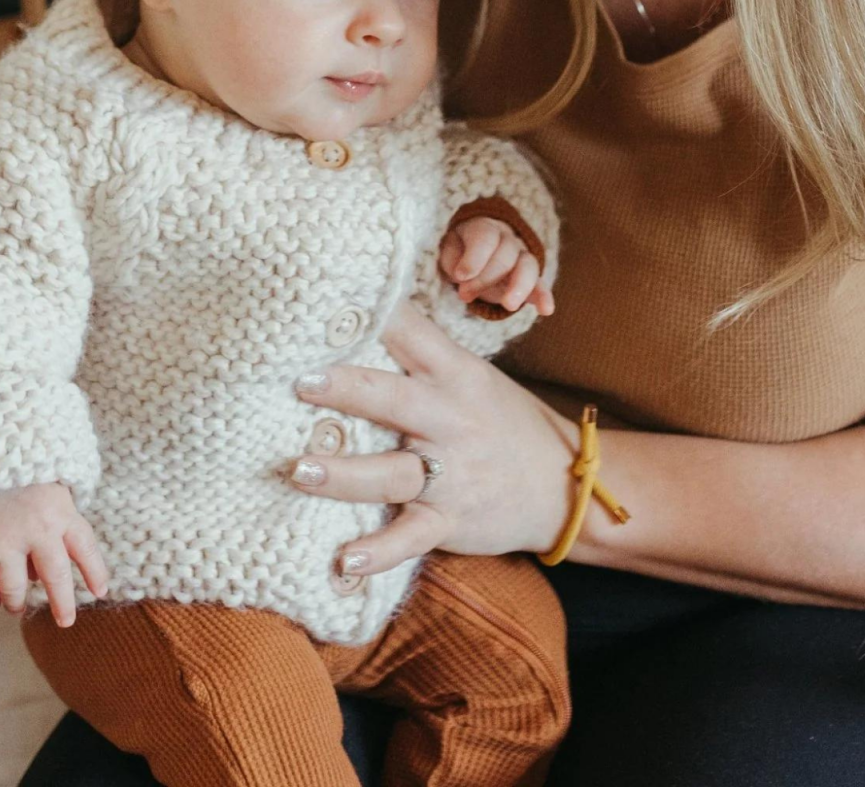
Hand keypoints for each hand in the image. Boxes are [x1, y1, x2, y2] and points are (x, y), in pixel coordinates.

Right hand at [0, 483, 108, 626]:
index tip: (101, 592)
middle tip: (66, 621)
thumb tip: (45, 571)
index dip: (95, 572)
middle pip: (56, 577)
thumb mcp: (52, 488)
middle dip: (63, 603)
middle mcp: (38, 530)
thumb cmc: (19, 475)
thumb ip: (59, 520)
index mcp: (61, 512)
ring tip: (17, 604)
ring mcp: (6, 543)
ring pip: (17, 591)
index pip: (85, 548)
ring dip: (17, 602)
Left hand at [292, 301, 576, 578]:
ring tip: (300, 470)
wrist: (565, 485)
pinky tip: (346, 562)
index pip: (412, 333)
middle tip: (300, 381)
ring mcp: (452, 474)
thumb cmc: (505, 421)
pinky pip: (410, 538)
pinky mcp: (450, 521)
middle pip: (394, 400)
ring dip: (344, 475)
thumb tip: (357, 323)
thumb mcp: (472, 377)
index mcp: (456, 374)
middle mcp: (452, 419)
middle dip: (347, 389)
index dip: (374, 315)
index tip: (327, 303)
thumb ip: (422, 357)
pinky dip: (379, 552)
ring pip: (392, 472)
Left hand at [438, 216, 554, 315]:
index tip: (460, 276)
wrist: (474, 254)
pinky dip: (544, 297)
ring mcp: (522, 258)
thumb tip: (462, 275)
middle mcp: (508, 240)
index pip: (486, 237)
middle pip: (506, 254)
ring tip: (509, 305)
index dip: (474, 257)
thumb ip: (452, 258)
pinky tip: (546, 310)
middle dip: (485, 278)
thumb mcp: (447, 249)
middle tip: (464, 295)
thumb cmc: (458, 251)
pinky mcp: (530, 279)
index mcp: (485, 228)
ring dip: (519, 286)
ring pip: (528, 266)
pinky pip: (540, 285)